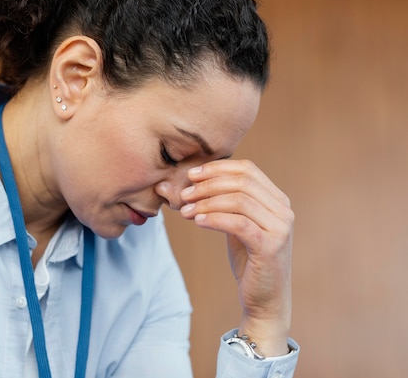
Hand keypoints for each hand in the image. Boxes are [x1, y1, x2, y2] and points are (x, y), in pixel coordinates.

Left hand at [179, 159, 292, 355]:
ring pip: (239, 201)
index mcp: (277, 200)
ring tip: (185, 211)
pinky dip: (215, 218)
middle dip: (208, 184)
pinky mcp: (270, 246)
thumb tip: (189, 183)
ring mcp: (280, 228)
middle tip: (184, 194)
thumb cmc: (249, 260)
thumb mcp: (238, 225)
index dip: (217, 168)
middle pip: (242, 181)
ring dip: (206, 202)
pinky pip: (238, 223)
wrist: (265, 300)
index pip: (248, 169)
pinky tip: (198, 221)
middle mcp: (283, 210)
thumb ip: (225, 203)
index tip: (191, 174)